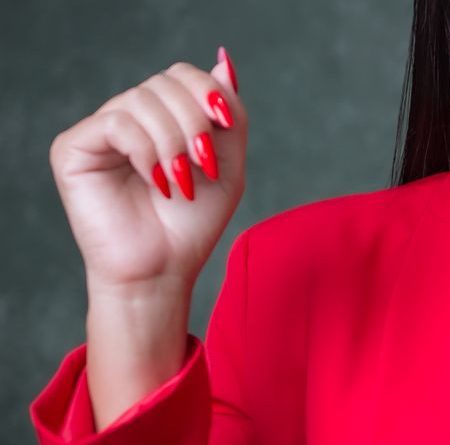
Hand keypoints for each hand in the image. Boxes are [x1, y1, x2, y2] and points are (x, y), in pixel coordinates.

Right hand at [50, 46, 246, 293]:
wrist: (162, 269)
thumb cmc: (192, 223)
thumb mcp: (227, 163)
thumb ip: (229, 115)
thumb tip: (223, 61)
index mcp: (163, 119)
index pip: (183, 74)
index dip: (208, 93)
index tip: (224, 127)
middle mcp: (129, 118)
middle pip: (166, 81)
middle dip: (195, 120)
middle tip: (202, 163)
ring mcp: (100, 131)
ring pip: (143, 99)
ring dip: (173, 141)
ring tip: (179, 182)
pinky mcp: (73, 148)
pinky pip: (117, 121)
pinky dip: (146, 150)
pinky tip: (155, 181)